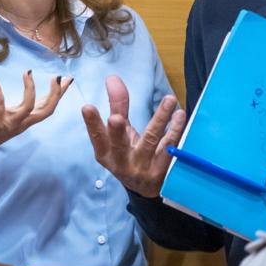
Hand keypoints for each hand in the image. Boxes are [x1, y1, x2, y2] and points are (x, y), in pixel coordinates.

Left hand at [0, 68, 71, 163]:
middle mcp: (20, 122)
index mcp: (21, 118)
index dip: (58, 93)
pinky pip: (0, 106)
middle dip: (56, 94)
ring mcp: (10, 124)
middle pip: (47, 109)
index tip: (68, 79)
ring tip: (28, 72)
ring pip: (30, 108)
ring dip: (31, 90)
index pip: (45, 105)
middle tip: (59, 78)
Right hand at [81, 75, 185, 197]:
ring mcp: (143, 169)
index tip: (87, 107)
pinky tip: (179, 115)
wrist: (147, 188)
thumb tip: (112, 78)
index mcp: (106, 154)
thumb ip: (117, 106)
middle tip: (116, 118)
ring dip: (160, 119)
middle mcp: (122, 163)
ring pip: (150, 141)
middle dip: (117, 131)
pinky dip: (175, 130)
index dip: (92, 123)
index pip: (97, 137)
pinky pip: (170, 147)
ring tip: (169, 100)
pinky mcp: (162, 171)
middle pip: (120, 145)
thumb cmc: (129, 153)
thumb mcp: (119, 134)